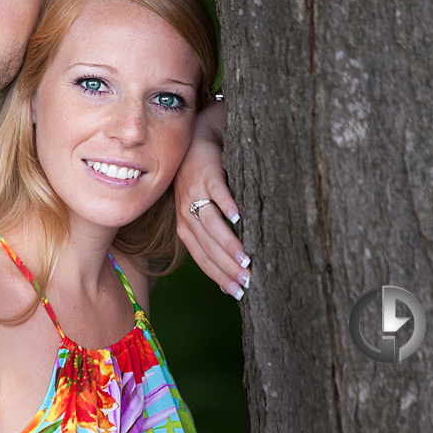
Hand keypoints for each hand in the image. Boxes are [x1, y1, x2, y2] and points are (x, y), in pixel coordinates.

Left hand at [174, 103, 251, 298]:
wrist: (197, 140)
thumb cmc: (203, 181)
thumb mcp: (202, 210)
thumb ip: (212, 236)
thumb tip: (232, 268)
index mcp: (186, 227)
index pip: (202, 258)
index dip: (218, 276)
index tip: (237, 292)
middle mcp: (186, 212)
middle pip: (207, 246)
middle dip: (227, 267)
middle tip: (247, 281)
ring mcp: (195, 193)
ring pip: (211, 224)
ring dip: (228, 243)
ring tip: (246, 259)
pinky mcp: (206, 174)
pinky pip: (217, 193)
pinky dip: (227, 205)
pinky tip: (239, 217)